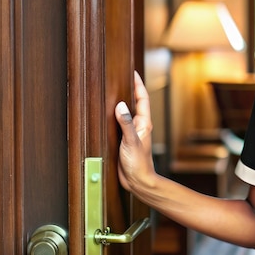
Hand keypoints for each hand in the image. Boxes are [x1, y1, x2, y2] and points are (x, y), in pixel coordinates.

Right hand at [114, 71, 155, 192]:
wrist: (138, 181)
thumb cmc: (139, 163)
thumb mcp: (131, 141)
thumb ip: (126, 123)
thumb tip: (121, 105)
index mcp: (144, 123)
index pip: (142, 99)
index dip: (138, 85)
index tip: (133, 73)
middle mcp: (140, 126)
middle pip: (136, 103)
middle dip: (131, 90)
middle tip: (124, 77)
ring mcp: (133, 133)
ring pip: (129, 113)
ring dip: (124, 102)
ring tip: (116, 91)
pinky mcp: (126, 140)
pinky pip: (121, 123)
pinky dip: (116, 116)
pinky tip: (109, 115)